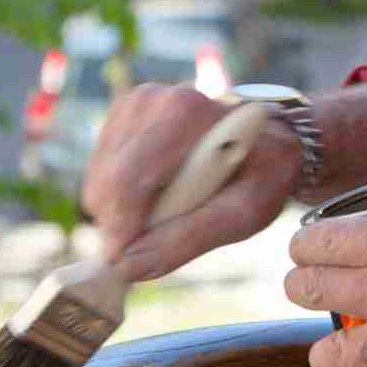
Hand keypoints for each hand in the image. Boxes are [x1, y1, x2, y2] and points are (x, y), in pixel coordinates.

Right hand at [82, 84, 301, 281]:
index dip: (120, 226)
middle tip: (162, 238)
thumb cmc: (262, 173)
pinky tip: (161, 193)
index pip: (130, 178)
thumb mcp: (246, 211)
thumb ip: (189, 238)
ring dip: (126, 210)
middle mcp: (151, 100)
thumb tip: (127, 266)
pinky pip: (99, 174)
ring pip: (98, 181)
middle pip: (108, 182)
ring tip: (174, 207)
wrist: (267, 138)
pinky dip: (123, 196)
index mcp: (186, 114)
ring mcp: (132, 106)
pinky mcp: (120, 117)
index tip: (122, 262)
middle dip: (124, 223)